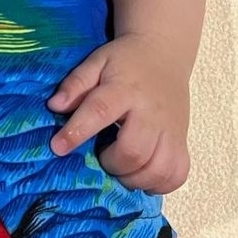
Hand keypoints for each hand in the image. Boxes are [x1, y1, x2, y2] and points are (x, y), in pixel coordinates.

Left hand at [46, 33, 190, 193]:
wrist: (164, 53)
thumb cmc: (125, 61)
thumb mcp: (96, 62)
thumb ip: (75, 84)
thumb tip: (54, 106)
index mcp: (125, 89)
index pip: (101, 111)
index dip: (77, 132)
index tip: (58, 147)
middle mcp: (151, 112)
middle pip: (134, 151)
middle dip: (111, 163)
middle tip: (102, 154)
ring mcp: (171, 129)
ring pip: (158, 170)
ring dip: (133, 179)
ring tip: (121, 167)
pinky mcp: (182, 141)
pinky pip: (176, 175)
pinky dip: (158, 184)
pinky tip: (142, 173)